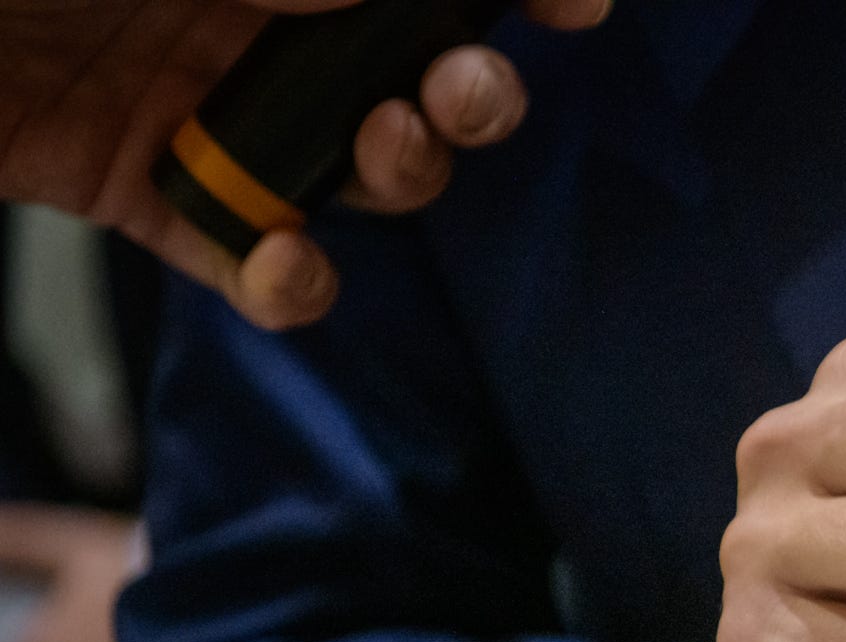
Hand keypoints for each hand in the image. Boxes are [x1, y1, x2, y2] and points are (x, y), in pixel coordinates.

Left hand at [0, 0, 606, 329]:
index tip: (576, 7)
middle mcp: (237, 8)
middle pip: (401, 59)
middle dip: (464, 89)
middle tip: (461, 99)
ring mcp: (193, 104)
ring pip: (347, 162)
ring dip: (396, 176)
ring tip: (378, 164)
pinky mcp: (141, 198)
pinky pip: (246, 258)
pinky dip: (286, 282)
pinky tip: (280, 272)